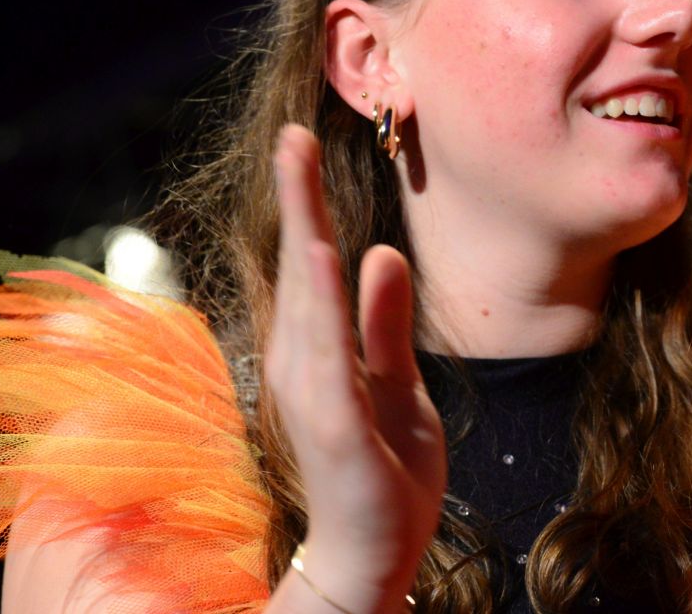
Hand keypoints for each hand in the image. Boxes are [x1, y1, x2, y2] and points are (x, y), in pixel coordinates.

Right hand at [265, 125, 445, 611]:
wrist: (376, 555)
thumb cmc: (384, 470)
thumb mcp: (399, 384)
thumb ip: (387, 322)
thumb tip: (382, 251)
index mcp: (318, 351)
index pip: (312, 265)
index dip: (306, 204)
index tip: (301, 144)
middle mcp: (303, 364)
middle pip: (302, 268)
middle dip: (297, 199)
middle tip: (292, 136)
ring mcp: (313, 394)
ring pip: (309, 300)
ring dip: (305, 232)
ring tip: (300, 172)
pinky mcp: (334, 425)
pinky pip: (329, 356)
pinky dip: (325, 305)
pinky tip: (327, 258)